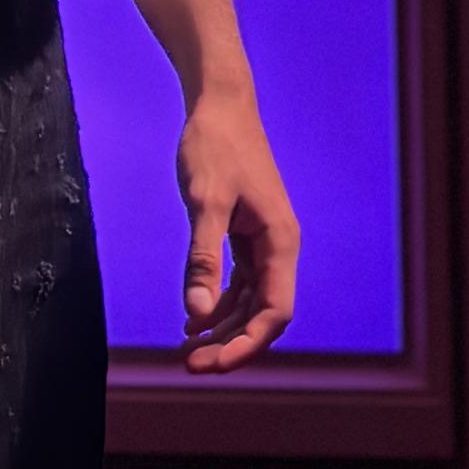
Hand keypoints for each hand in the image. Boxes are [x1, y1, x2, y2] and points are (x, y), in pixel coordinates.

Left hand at [174, 92, 297, 370]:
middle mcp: (279, 246)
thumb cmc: (214, 145)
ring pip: (251, 301)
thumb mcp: (205, 201)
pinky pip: (240, 281)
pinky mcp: (247, 232)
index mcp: (280, 241)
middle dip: (230, 343)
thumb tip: (197, 312)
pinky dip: (219, 302)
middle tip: (189, 365)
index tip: (211, 364)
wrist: (219, 102)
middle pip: (263, 315)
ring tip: (187, 350)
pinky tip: (192, 316)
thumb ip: (203, 257)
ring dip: (223, 327)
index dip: (246, 345)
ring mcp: (264, 240)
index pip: (274, 313)